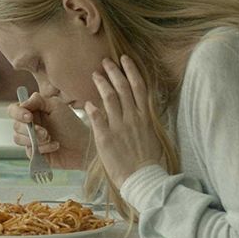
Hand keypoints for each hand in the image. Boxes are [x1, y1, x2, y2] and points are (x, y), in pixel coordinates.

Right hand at [9, 91, 90, 169]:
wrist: (83, 146)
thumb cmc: (71, 124)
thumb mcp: (56, 106)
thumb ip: (37, 100)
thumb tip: (22, 102)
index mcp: (32, 111)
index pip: (13, 110)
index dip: (18, 113)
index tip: (29, 117)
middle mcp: (29, 125)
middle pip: (15, 126)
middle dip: (30, 130)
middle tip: (46, 132)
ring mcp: (31, 140)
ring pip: (18, 139)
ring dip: (36, 139)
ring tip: (51, 139)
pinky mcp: (34, 153)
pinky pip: (29, 151)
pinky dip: (43, 149)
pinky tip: (55, 146)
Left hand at [85, 56, 162, 186]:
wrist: (144, 178)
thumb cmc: (148, 159)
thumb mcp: (151, 134)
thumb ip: (143, 118)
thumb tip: (140, 106)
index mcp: (145, 116)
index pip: (138, 87)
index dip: (131, 71)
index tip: (124, 59)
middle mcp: (133, 118)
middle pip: (123, 88)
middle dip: (114, 72)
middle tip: (105, 61)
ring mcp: (119, 127)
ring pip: (110, 98)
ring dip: (102, 84)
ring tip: (95, 74)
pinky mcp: (106, 138)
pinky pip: (97, 118)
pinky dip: (92, 108)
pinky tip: (87, 102)